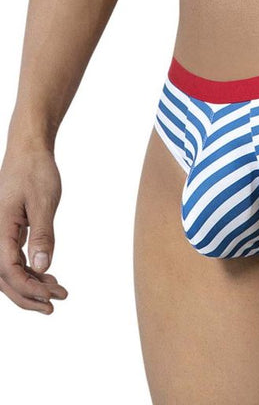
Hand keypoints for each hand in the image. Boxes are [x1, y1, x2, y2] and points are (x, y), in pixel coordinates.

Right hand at [0, 144, 68, 314]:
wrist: (28, 150)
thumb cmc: (35, 171)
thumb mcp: (44, 201)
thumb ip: (43, 234)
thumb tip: (42, 266)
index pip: (8, 270)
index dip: (28, 288)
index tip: (51, 296)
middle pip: (4, 278)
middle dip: (28, 295)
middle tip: (54, 304)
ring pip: (8, 271)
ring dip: (30, 285)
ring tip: (57, 292)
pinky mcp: (8, 231)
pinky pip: (13, 259)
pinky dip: (30, 271)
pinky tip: (48, 276)